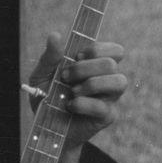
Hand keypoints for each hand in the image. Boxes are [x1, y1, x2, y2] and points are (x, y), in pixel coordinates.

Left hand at [28, 33, 127, 162]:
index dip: (98, 50)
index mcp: (97, 66)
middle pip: (112, 64)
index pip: (115, 51)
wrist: (45, 127)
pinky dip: (82, 104)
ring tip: (73, 91)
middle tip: (65, 77)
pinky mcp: (107, 116)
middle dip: (85, 68)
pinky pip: (102, 106)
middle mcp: (108, 80)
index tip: (77, 56)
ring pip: (119, 82)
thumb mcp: (42, 75)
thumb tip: (55, 35)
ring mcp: (110, 98)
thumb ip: (50, 57)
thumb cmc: (47, 97)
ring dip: (92, 84)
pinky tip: (70, 106)